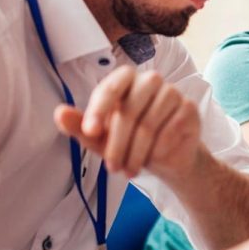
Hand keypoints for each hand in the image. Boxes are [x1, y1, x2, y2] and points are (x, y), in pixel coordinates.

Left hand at [54, 67, 202, 179]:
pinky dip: (158, 151)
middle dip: (117, 144)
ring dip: (136, 153)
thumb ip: (80, 125)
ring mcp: (172, 92)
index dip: (99, 109)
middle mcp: (150, 80)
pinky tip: (154, 159)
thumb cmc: (131, 142)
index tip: (89, 132)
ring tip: (129, 170)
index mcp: (126, 79)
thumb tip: (59, 113)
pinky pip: (170, 132)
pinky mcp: (189, 108)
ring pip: (149, 125)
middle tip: (111, 167)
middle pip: (129, 111)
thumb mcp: (101, 138)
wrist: (168, 158)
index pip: (111, 87)